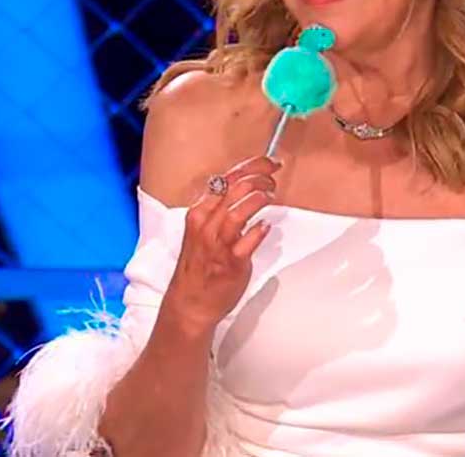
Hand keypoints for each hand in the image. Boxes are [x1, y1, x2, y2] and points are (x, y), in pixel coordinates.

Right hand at [162, 155, 281, 332]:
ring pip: (239, 210)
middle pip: (236, 188)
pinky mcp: (230, 262)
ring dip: (260, 199)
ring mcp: (217, 243)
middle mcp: (206, 224)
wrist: (190, 302)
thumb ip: (223, 209)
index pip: (227, 178)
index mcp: (200, 212)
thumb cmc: (200, 265)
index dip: (252, 166)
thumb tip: (249, 189)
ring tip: (271, 197)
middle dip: (261, 178)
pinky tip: (266, 226)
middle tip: (274, 180)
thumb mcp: (205, 229)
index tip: (270, 162)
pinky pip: (248, 241)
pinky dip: (259, 230)